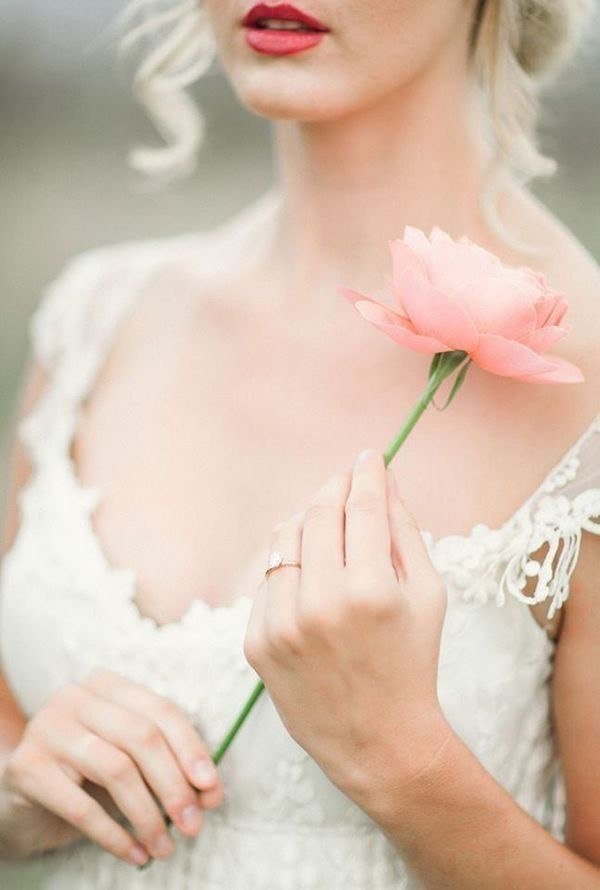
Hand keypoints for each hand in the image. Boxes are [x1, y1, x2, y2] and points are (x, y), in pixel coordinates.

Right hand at [0, 669, 222, 865]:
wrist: (23, 796)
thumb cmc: (87, 773)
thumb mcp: (130, 759)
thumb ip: (171, 766)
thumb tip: (212, 793)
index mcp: (108, 684)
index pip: (161, 712)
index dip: (191, 750)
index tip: (212, 789)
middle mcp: (76, 697)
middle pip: (141, 738)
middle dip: (174, 785)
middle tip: (194, 825)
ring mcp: (47, 728)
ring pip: (116, 769)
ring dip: (148, 815)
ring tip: (166, 847)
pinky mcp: (27, 767)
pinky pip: (81, 807)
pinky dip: (114, 836)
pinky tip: (135, 854)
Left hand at [243, 448, 451, 820]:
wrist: (377, 740)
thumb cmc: (411, 662)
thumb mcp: (428, 595)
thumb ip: (406, 531)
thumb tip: (385, 479)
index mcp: (371, 591)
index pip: (364, 507)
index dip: (367, 473)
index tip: (368, 456)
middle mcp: (320, 603)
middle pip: (319, 513)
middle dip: (335, 488)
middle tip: (346, 482)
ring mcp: (281, 624)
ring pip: (284, 538)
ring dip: (307, 522)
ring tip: (328, 529)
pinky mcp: (255, 642)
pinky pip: (267, 579)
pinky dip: (289, 568)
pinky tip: (310, 581)